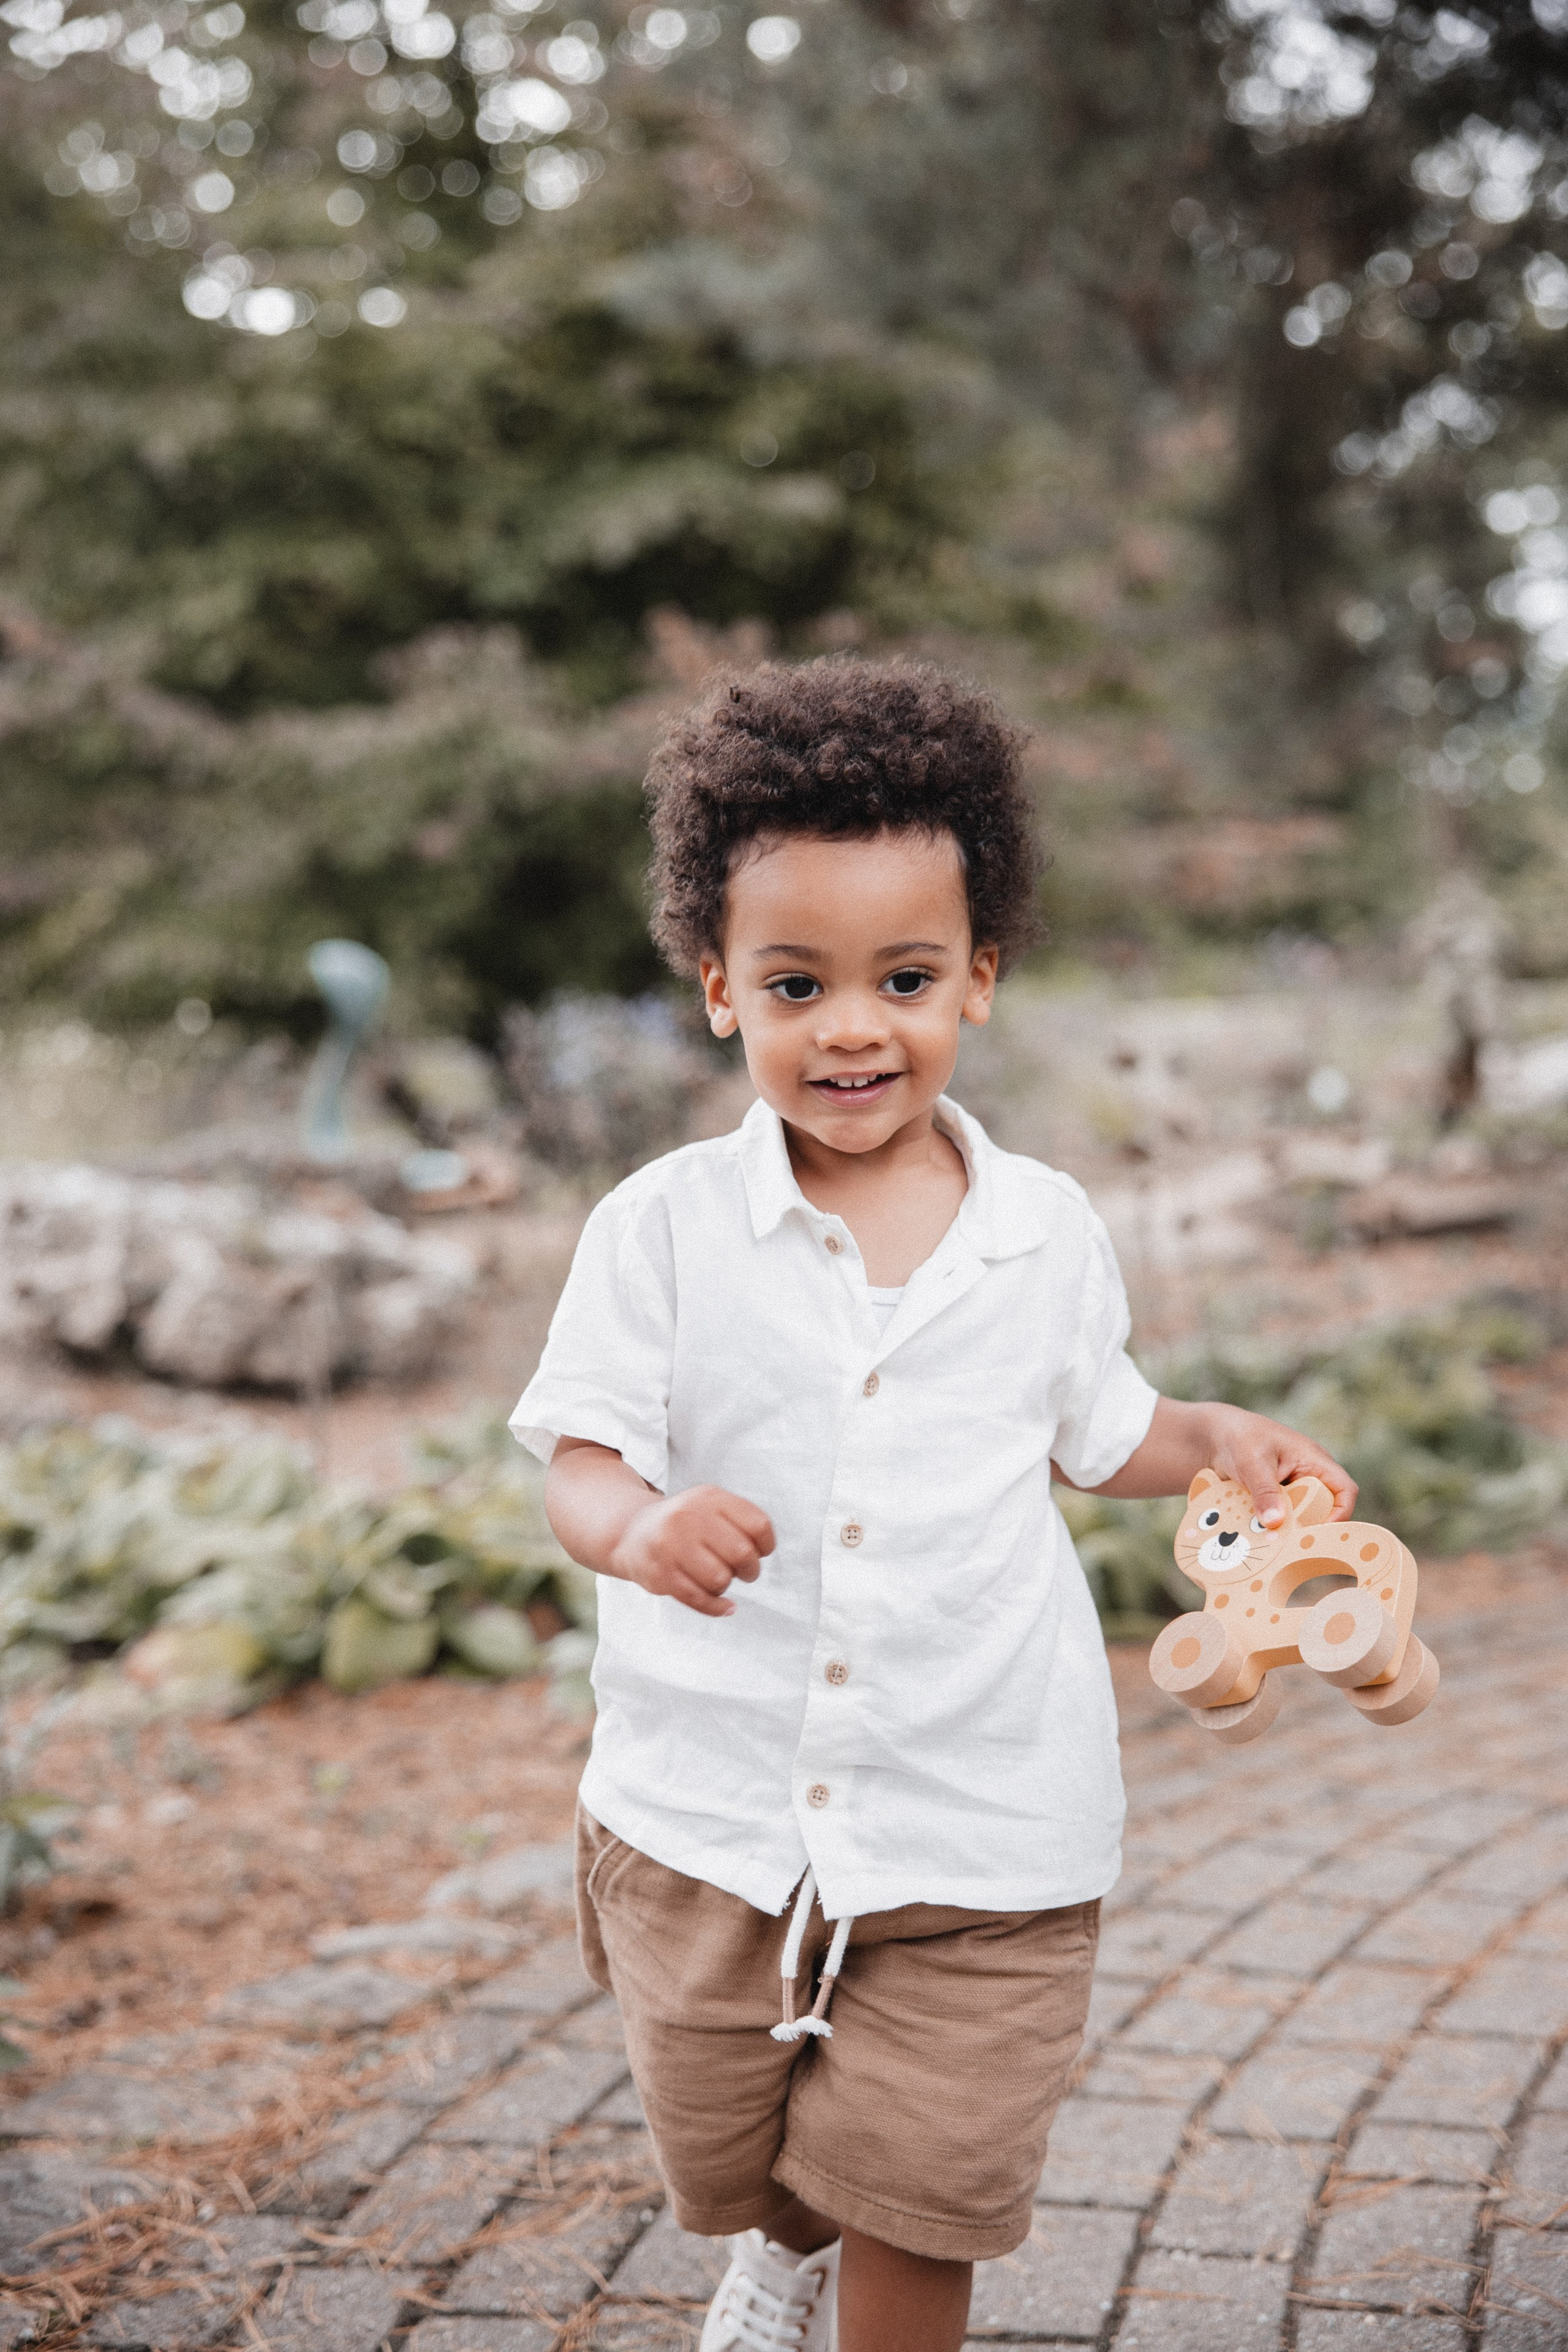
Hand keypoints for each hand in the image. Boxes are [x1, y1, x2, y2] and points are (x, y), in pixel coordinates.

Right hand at [608, 1485, 775, 1618]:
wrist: (631, 1532)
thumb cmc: (684, 1524)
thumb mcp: (710, 1506)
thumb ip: (741, 1521)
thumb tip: (764, 1551)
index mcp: (709, 1497)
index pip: (758, 1525)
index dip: (766, 1545)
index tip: (759, 1552)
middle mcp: (688, 1516)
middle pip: (742, 1553)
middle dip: (750, 1570)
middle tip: (743, 1572)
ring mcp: (671, 1545)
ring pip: (720, 1578)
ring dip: (726, 1585)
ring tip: (719, 1579)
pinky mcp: (660, 1574)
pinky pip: (698, 1599)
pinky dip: (717, 1607)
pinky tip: (726, 1607)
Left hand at [1202, 1404, 1356, 1528]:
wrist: (1214, 1437)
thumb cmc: (1239, 1437)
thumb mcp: (1252, 1462)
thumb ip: (1264, 1491)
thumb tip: (1275, 1521)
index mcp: (1314, 1460)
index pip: (1344, 1490)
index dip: (1340, 1513)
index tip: (1319, 1532)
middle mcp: (1308, 1476)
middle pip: (1324, 1509)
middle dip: (1310, 1527)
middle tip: (1290, 1543)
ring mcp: (1291, 1489)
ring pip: (1301, 1517)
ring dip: (1288, 1529)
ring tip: (1272, 1542)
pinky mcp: (1275, 1500)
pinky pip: (1282, 1518)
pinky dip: (1273, 1526)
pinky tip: (1258, 1535)